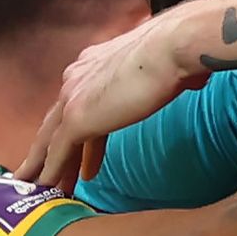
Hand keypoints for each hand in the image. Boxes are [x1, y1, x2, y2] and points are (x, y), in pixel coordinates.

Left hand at [23, 11, 197, 191]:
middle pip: (57, 120)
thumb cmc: (177, 51)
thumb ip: (169, 77)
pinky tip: (48, 185)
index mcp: (94, 63)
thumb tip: (195, 82)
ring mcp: (73, 97)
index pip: (80, 101)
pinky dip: (52, 170)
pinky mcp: (76, 117)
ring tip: (41, 187)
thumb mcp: (167, 65)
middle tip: (45, 172)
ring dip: (44, 164)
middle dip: (50, 149)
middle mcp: (76, 77)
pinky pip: (58, 150)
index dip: (78, 127)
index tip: (80, 148)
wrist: (170, 48)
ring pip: (50, 138)